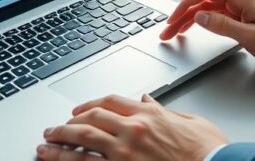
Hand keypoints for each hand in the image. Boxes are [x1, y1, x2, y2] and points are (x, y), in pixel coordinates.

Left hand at [37, 94, 226, 160]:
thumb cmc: (209, 151)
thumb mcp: (190, 121)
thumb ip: (164, 111)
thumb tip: (147, 101)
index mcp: (148, 114)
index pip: (109, 102)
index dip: (89, 105)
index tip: (78, 110)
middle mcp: (133, 130)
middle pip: (90, 119)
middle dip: (67, 123)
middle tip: (54, 128)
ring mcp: (125, 154)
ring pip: (82, 142)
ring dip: (59, 143)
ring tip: (44, 145)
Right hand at [159, 0, 254, 71]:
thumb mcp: (251, 38)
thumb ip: (223, 26)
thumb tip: (200, 16)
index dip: (185, 3)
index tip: (173, 19)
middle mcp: (243, 0)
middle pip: (205, 0)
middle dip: (184, 14)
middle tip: (167, 31)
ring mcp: (245, 8)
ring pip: (212, 9)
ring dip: (193, 19)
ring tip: (176, 33)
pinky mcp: (249, 18)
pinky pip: (222, 16)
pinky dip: (206, 22)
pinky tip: (198, 30)